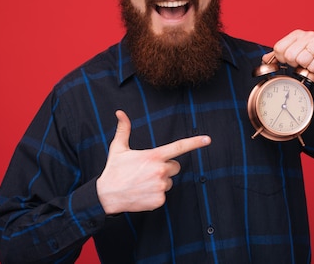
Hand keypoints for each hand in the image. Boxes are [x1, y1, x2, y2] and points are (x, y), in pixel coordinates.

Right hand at [96, 110, 210, 213]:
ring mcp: (160, 186)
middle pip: (176, 166)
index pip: (179, 147)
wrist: (106, 196)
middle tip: (147, 170)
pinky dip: (155, 195)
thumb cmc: (113, 170)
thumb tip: (120, 112)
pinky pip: (164, 195)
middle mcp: (160, 171)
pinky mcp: (159, 200)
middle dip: (166, 167)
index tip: (208, 139)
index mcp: (154, 156)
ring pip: (169, 181)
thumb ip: (123, 129)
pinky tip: (142, 193)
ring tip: (143, 182)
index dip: (195, 142)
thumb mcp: (118, 148)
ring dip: (160, 181)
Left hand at [264, 29, 313, 83]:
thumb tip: (265, 59)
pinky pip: (313, 66)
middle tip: (301, 63)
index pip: (279, 47)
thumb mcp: (295, 53)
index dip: (281, 58)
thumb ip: (279, 55)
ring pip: (301, 60)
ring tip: (310, 63)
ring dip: (305, 67)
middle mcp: (308, 35)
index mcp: (297, 34)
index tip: (288, 61)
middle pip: (289, 55)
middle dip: (294, 63)